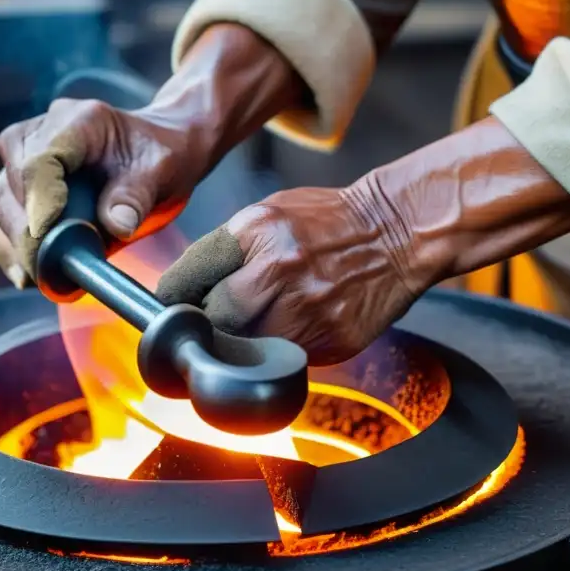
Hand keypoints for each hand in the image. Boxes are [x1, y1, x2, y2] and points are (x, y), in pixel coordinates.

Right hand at [0, 24, 303, 285]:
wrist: (155, 153)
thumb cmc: (159, 157)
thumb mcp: (162, 170)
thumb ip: (137, 195)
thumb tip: (116, 225)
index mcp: (78, 121)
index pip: (40, 158)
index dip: (39, 198)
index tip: (47, 231)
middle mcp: (40, 134)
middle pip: (10, 185)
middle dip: (27, 232)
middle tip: (49, 268)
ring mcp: (24, 161)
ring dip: (15, 245)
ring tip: (43, 275)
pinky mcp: (19, 190)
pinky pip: (0, 223)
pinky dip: (9, 251)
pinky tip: (30, 275)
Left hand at [156, 183, 419, 366]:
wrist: (398, 232)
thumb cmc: (330, 221)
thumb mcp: (270, 213)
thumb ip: (227, 249)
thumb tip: (185, 290)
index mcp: (256, 231)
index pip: (187, 277)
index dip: (173, 298)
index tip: (171, 308)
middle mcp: (277, 271)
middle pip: (210, 319)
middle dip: (203, 324)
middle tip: (208, 323)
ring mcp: (305, 310)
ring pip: (243, 348)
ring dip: (237, 344)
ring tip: (252, 325)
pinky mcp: (329, 340)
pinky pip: (283, 357)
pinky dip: (274, 351)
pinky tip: (288, 329)